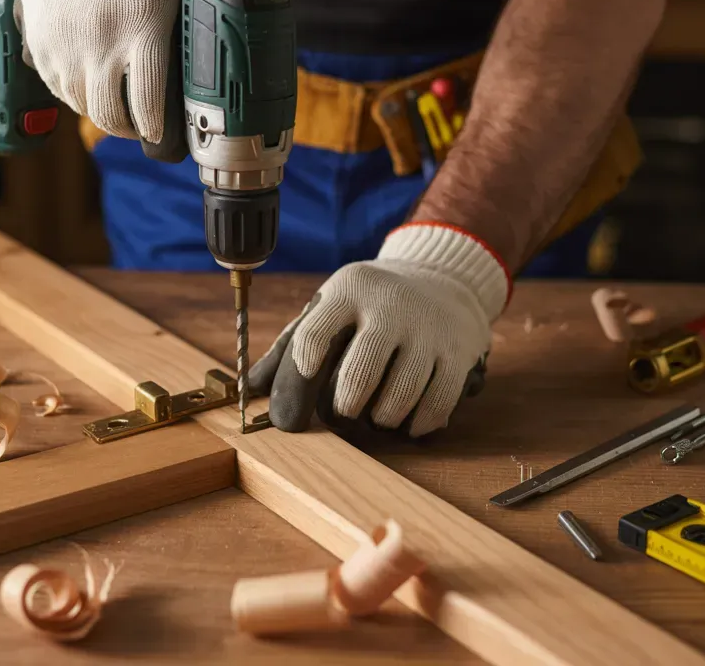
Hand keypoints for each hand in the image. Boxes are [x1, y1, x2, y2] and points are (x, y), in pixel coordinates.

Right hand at [15, 0, 192, 142]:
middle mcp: (101, 39)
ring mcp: (66, 40)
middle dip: (127, 130)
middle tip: (139, 127)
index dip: (155, 130)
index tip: (161, 135)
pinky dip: (73, 94)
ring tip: (115, 109)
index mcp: (144, 25)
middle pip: (110, 114)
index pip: (147, 103)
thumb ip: (194, 17)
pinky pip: (55, 86)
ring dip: (99, 113)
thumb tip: (216, 56)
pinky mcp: (39, 37)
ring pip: (81, 105)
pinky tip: (88, 87)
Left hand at [248, 223, 510, 436]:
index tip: (297, 396)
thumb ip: (290, 346)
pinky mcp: (457, 355)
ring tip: (375, 413)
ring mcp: (427, 332)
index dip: (299, 371)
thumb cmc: (370, 305)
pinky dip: (415, 425)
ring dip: (379, 420)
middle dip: (342, 409)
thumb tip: (247, 391)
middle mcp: (390, 308)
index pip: (314, 333)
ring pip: (396, 401)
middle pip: (357, 377)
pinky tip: (406, 417)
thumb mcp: (330, 307)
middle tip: (341, 413)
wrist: (442, 279)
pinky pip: (433, 408)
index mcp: (349, 292)